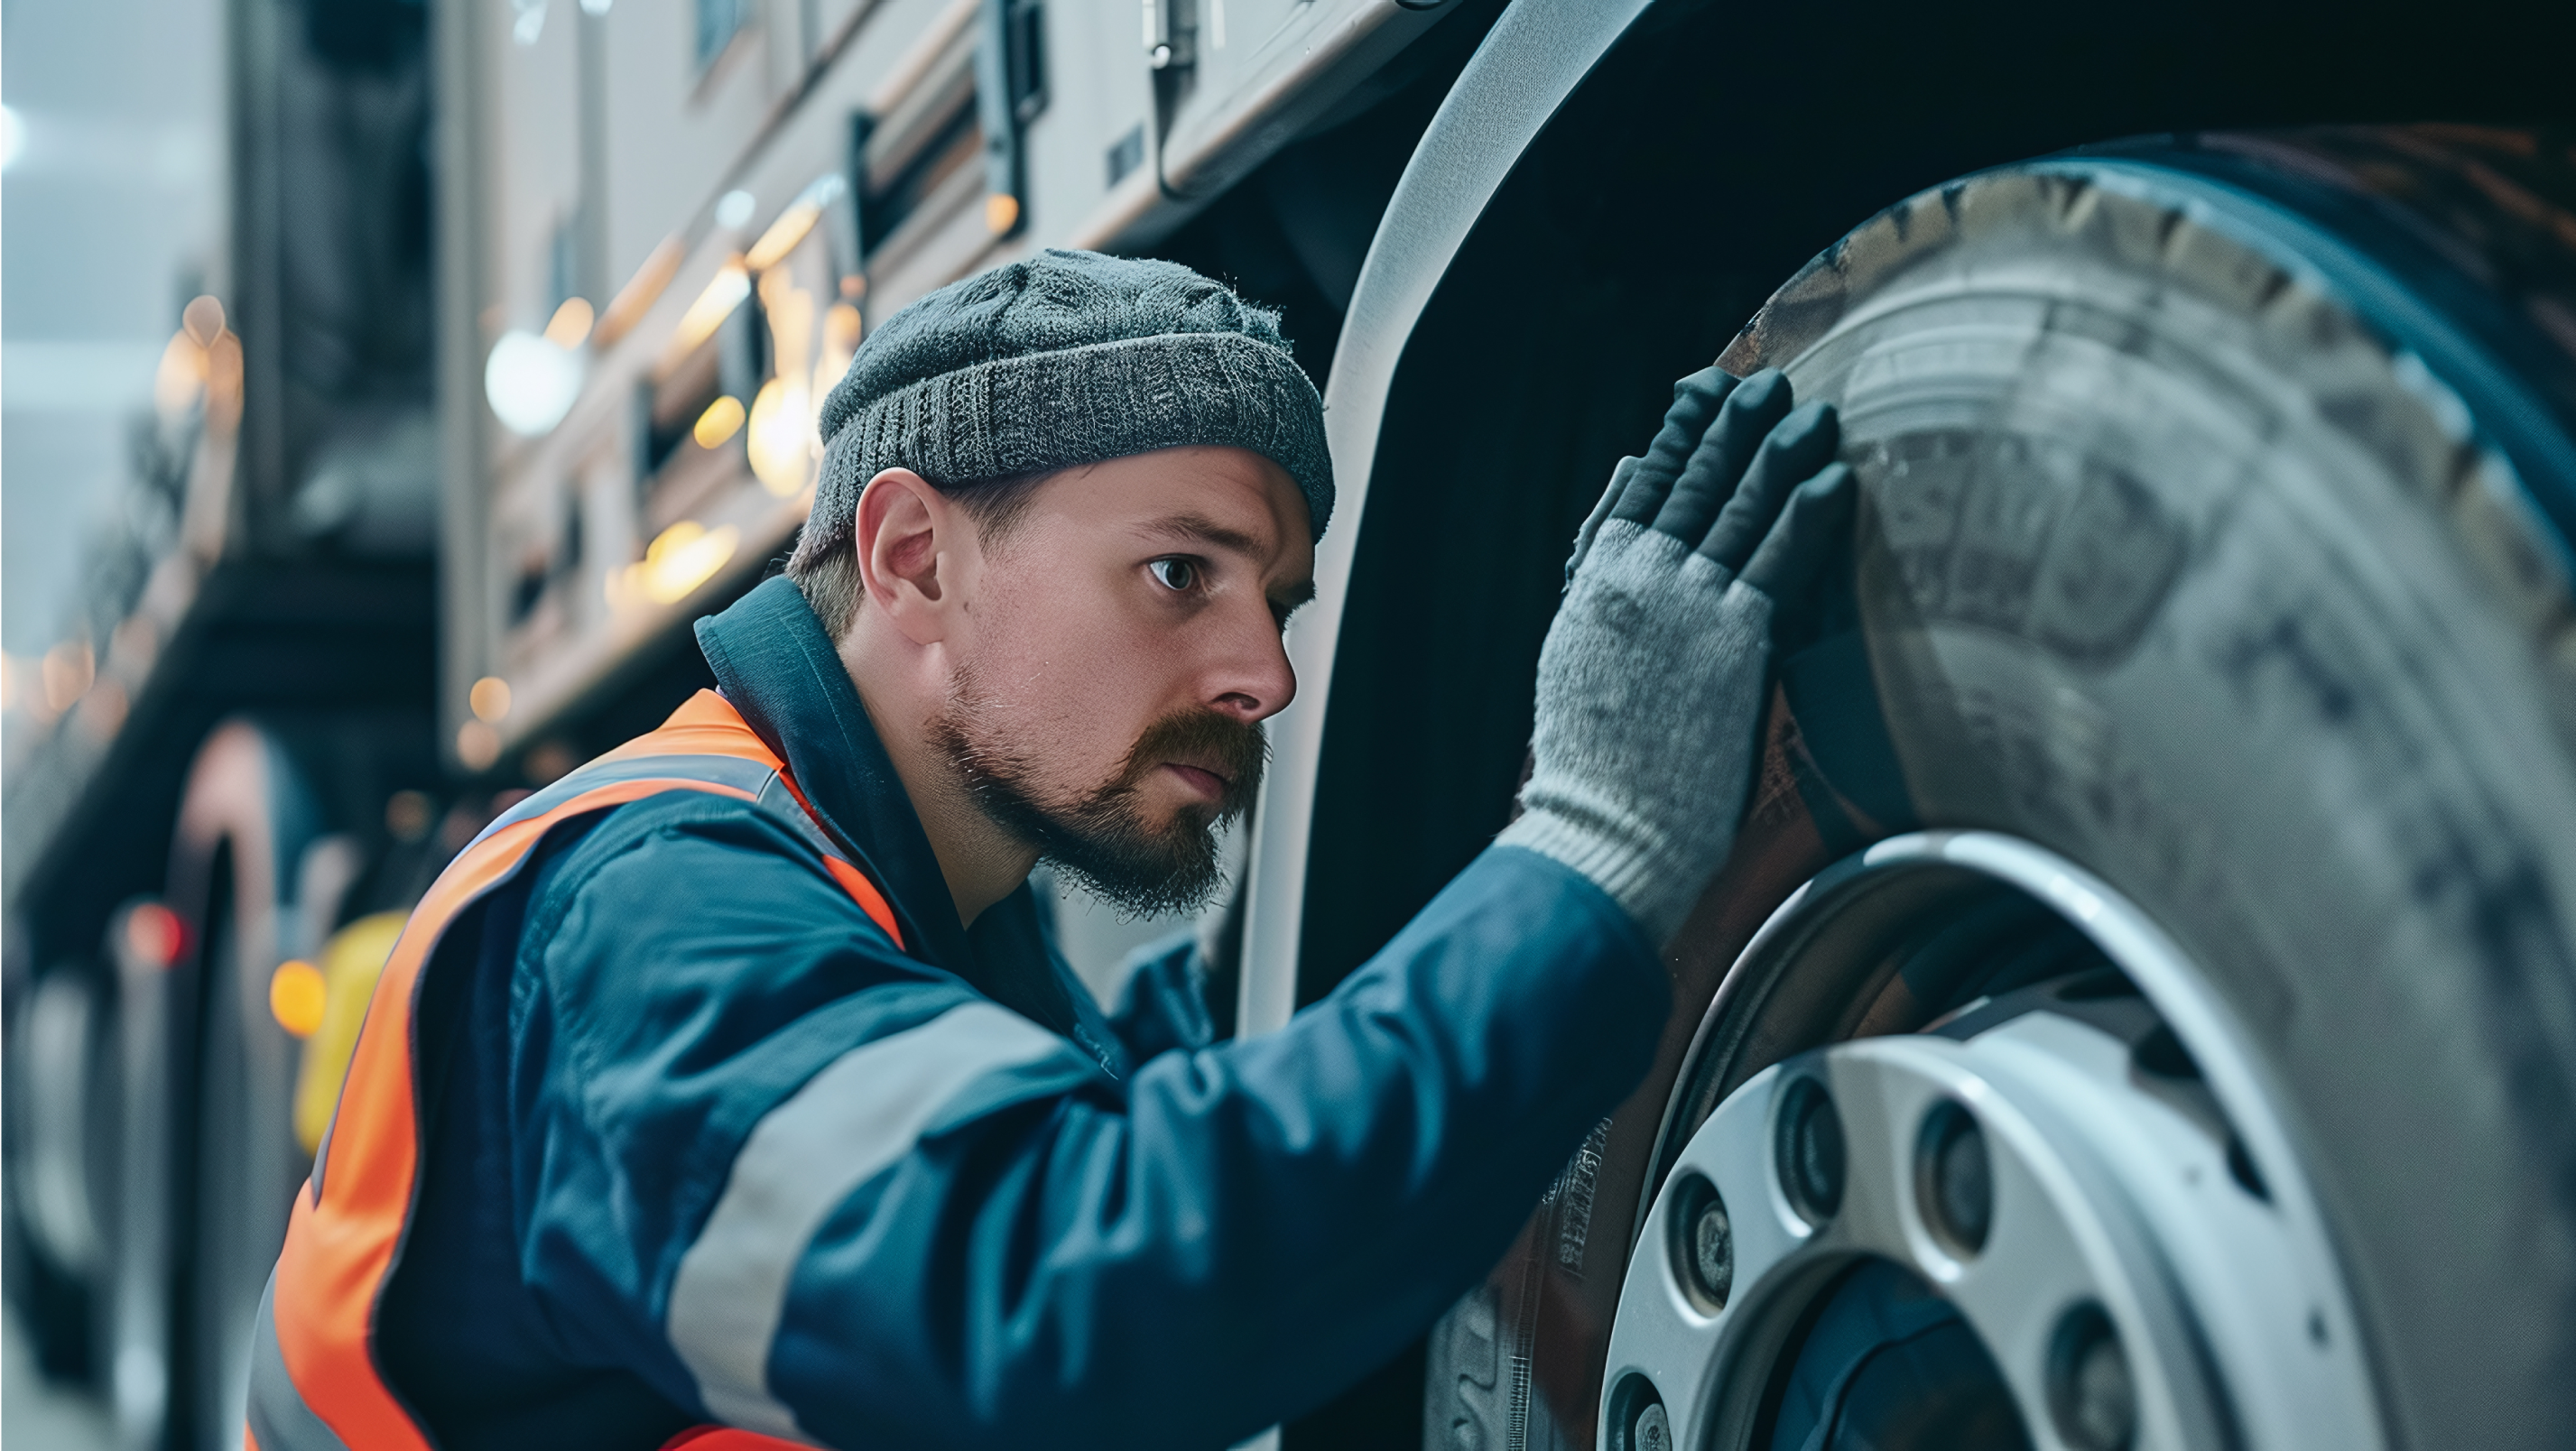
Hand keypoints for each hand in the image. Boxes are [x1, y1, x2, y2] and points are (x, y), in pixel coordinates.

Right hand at [1500, 367, 1853, 944]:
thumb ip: (1594, 567)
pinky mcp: (1733, 637)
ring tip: (1814, 413)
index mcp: (1595, 579)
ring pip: (1740, 508)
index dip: (1677, 433)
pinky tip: (1833, 479)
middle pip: (1694, 481)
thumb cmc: (1593, 758)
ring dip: (1779, 453)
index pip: (1641, 485)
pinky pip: (1779, 559)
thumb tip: (1618, 486)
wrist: (1609, 824)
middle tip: (1772, 383)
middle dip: (1735, 426)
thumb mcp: (1572, 647)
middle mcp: (1638, 576)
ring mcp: (1686, 602)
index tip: (1702, 392)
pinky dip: (1807, 514)